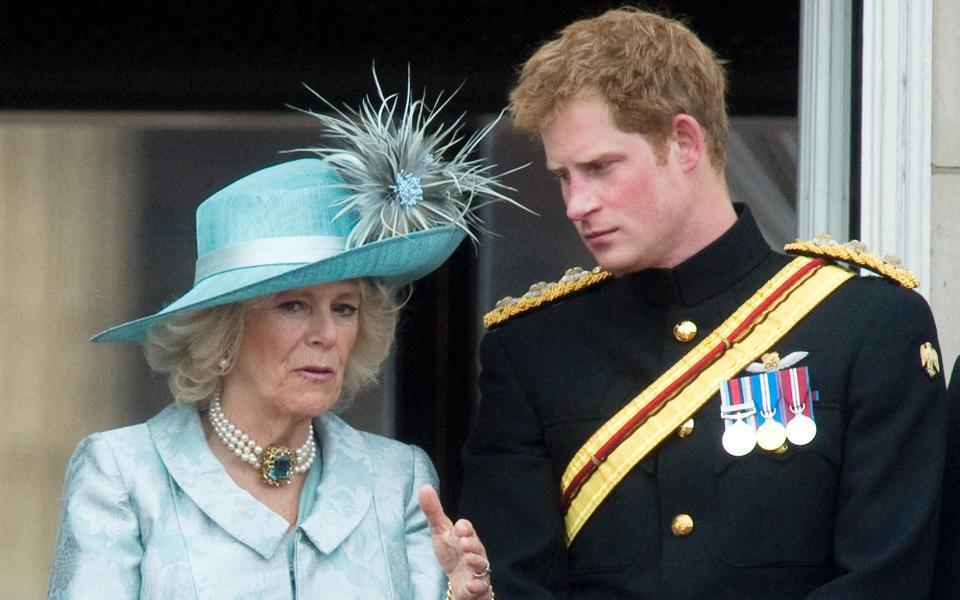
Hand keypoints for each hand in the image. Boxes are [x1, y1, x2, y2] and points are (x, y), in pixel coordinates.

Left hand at [419, 484, 492, 599]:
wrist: (459, 580)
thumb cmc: (451, 552)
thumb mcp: (440, 531)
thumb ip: (433, 511)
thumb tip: (424, 487)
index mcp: (465, 537)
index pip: (467, 528)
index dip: (464, 528)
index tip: (458, 528)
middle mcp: (474, 552)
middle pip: (477, 546)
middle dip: (471, 544)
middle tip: (463, 543)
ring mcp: (477, 569)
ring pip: (481, 564)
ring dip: (475, 561)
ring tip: (467, 559)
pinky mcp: (477, 586)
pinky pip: (480, 586)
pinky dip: (476, 585)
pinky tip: (470, 584)